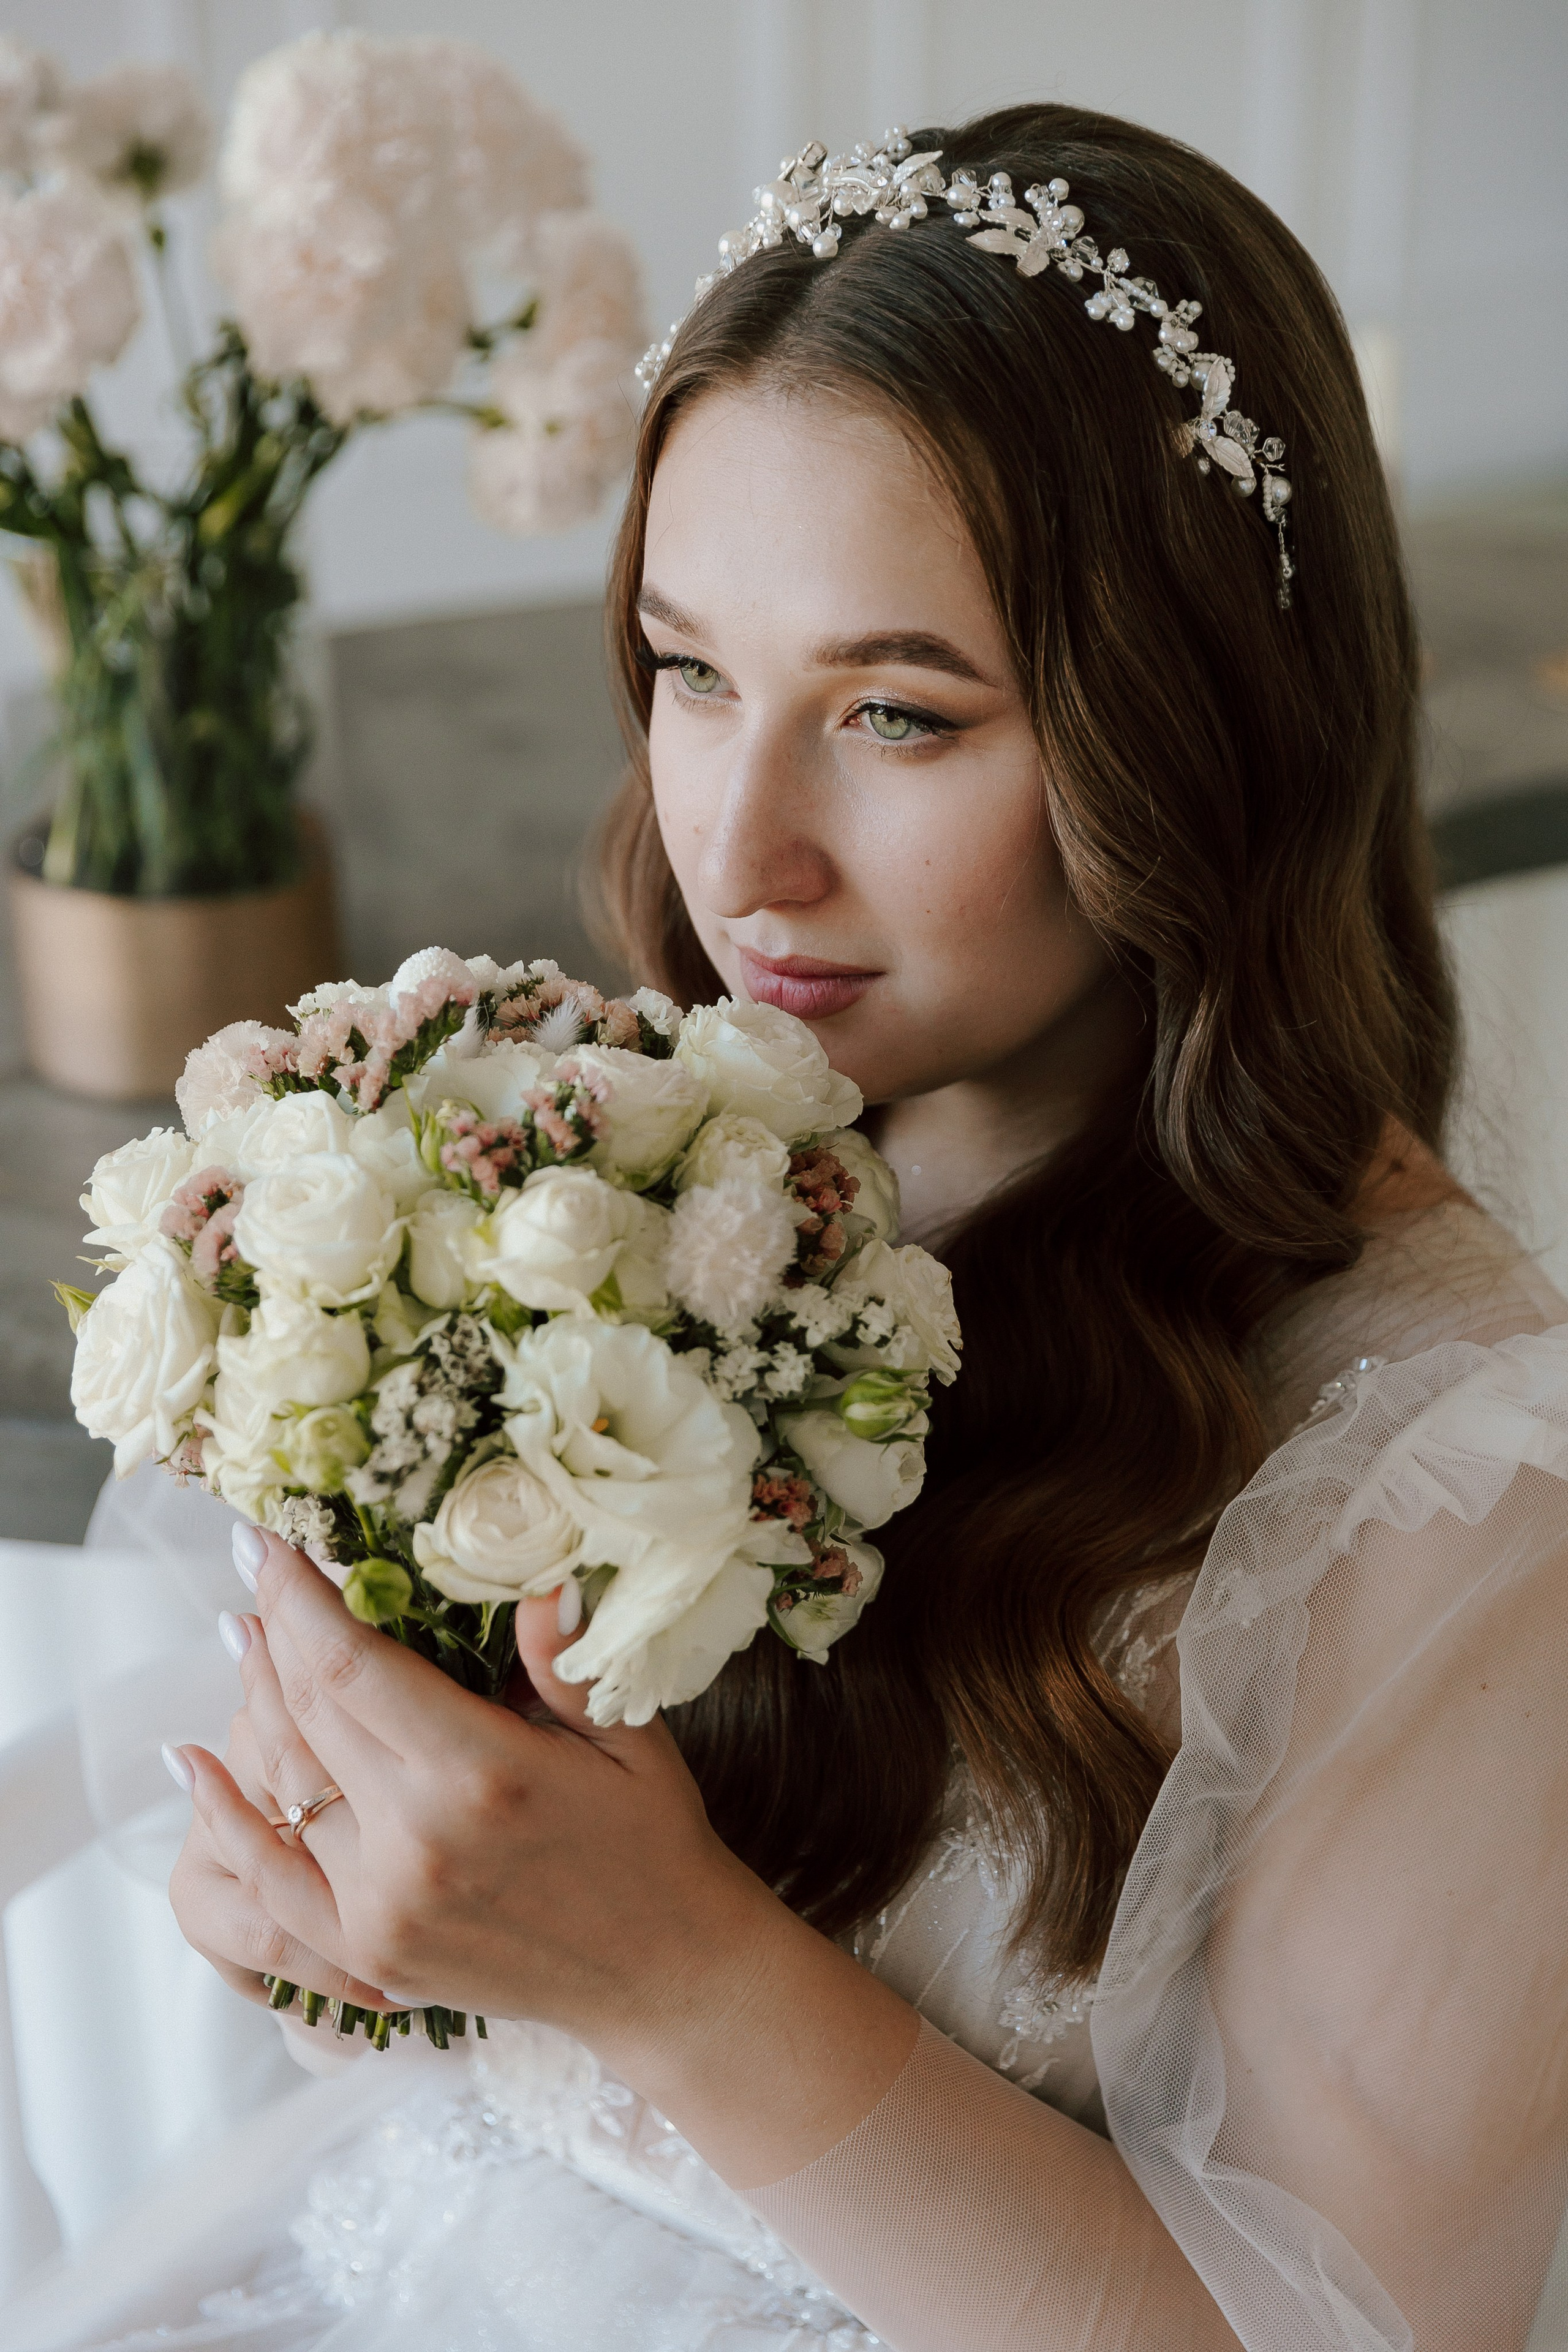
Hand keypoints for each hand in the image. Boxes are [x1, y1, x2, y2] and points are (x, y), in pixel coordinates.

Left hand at [173, 1531, 767, 2046]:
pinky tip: (193, 1761)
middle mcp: (415, 1842)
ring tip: (243, 1637)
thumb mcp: (628, 1733)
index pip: (351, 1666)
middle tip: (256, 1572)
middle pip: (305, 1714)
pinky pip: (267, 1878)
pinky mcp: (366, 1954)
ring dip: (252, 1702)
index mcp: (481, 1773)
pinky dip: (223, 1817)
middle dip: (273, 1632)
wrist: (661, 1975)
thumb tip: (535, 1577)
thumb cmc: (652, 1839)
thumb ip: (564, 1658)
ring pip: (281, 1783)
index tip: (264, 1541)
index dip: (297, 1598)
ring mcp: (380, 1907)